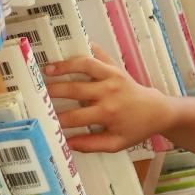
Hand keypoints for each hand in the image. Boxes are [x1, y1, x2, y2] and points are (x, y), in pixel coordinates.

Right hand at [45, 48, 172, 152]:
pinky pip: (98, 54)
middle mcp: (109, 92)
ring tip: (47, 69)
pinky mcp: (116, 67)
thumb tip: (66, 143)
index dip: (57, 119)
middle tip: (37, 92)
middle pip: (74, 89)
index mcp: (107, 113)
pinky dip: (84, 49)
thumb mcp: (115, 143)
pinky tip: (68, 49)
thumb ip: (91, 145)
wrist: (157, 111)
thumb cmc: (135, 129)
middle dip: (53, 91)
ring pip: (84, 66)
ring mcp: (112, 76)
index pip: (75, 117)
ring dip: (64, 66)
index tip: (44, 118)